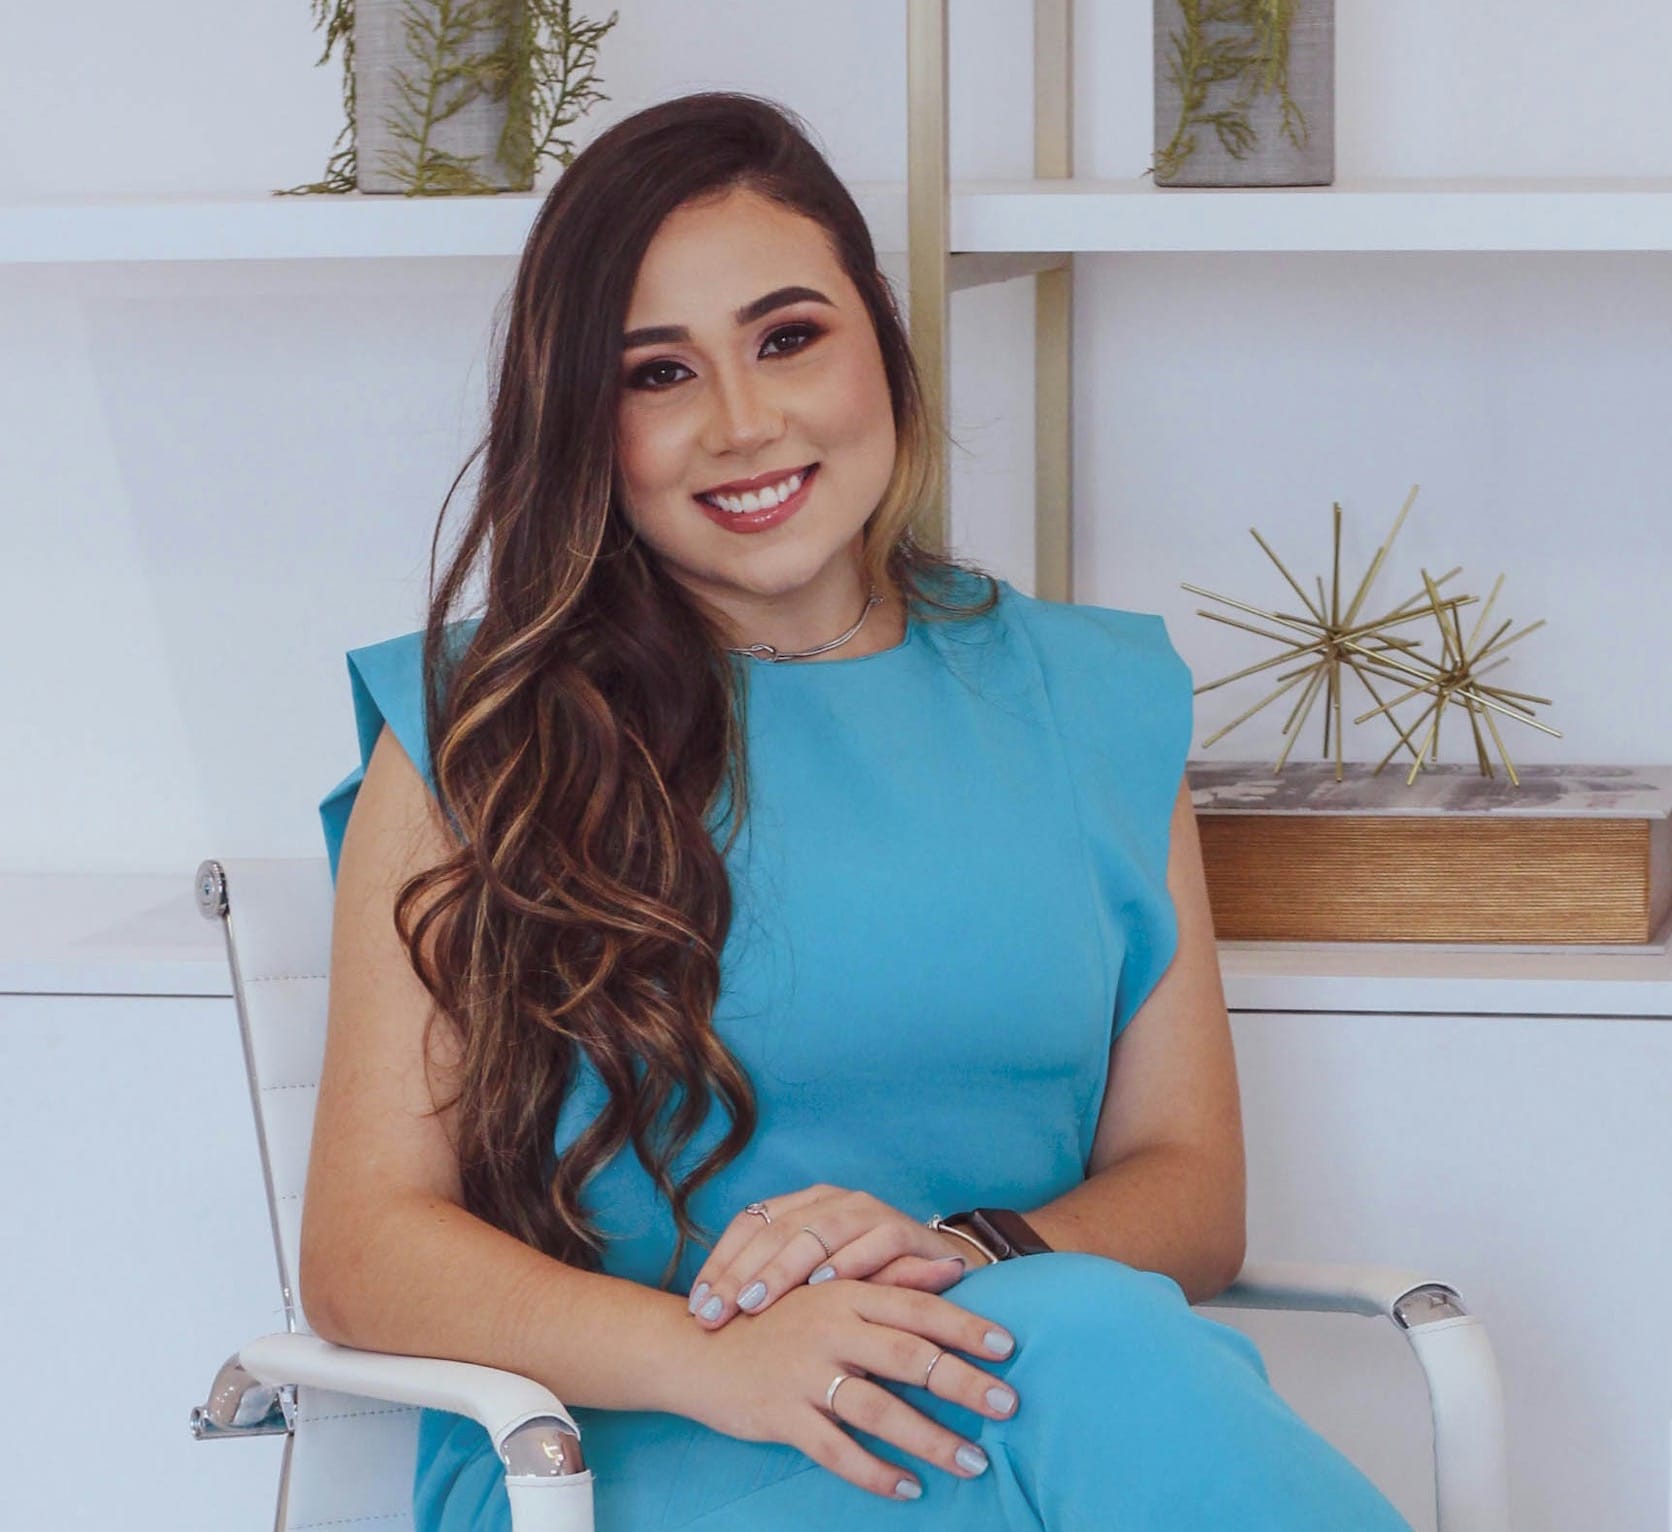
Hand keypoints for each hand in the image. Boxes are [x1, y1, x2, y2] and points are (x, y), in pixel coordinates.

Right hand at [676, 1276, 1018, 1500]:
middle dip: (962, 1383)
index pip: (916, 1309)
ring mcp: (804, 1374)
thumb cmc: (777, 1318)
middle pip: (907, 1358)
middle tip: (1009, 1405)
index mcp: (844, 1294)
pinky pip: (835, 1451)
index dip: (963, 1327)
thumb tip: (954, 1269)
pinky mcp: (782, 1415)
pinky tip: (908, 1488)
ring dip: (930, 1439)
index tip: (1008, 1345)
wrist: (697, 1346)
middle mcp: (829, 1329)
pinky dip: (874, 1472)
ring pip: (878, 1411)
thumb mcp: (831, 1290)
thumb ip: (891, 1281)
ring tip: (973, 1461)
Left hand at [686, 1184, 992, 1329]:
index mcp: (801, 1205)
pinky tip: (823, 1286)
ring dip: (784, 1269)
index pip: (748, 1225)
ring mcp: (868, 1211)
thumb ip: (774, 1290)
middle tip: (714, 1313)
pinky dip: (847, 1262)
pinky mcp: (904, 1228)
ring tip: (755, 1302)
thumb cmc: (864, 1285)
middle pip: (774, 1230)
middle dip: (740, 1274)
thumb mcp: (813, 1286)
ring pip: (816, 1232)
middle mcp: (831, 1200)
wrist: (940, 1276)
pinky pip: (871, 1241)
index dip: (719, 1264)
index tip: (696, 1309)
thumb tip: (706, 1319)